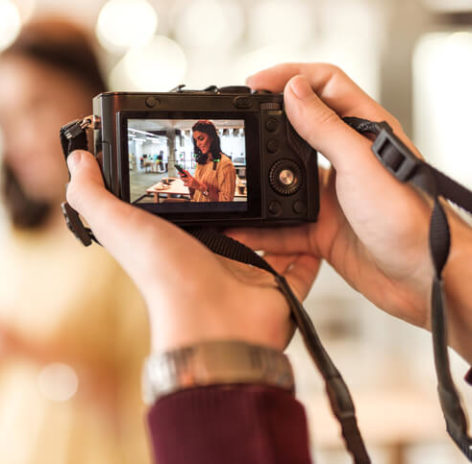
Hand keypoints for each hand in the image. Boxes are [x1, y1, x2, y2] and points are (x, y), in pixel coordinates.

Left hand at [66, 149, 319, 352]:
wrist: (214, 320)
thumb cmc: (165, 277)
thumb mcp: (119, 225)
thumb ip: (92, 194)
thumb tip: (78, 160)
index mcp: (174, 238)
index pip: (185, 200)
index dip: (190, 176)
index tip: (200, 145)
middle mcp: (210, 252)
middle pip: (230, 214)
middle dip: (240, 190)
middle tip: (254, 155)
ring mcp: (246, 269)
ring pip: (267, 233)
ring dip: (275, 208)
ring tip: (286, 172)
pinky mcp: (278, 282)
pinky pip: (300, 259)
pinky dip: (308, 242)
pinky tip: (314, 214)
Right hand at [227, 63, 471, 361]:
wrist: (424, 278)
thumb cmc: (411, 217)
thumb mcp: (361, 162)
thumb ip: (324, 127)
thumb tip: (292, 90)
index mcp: (364, 132)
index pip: (325, 86)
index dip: (291, 77)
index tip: (257, 84)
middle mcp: (347, 159)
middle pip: (298, 131)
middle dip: (266, 129)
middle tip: (239, 126)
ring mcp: (333, 196)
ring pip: (284, 182)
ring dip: (259, 184)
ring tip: (237, 181)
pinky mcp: (322, 229)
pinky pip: (282, 225)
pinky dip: (261, 229)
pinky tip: (244, 230)